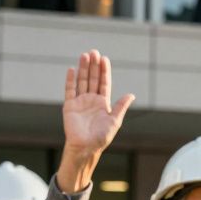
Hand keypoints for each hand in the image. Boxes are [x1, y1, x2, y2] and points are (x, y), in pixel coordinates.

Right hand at [58, 50, 133, 191]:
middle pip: (92, 79)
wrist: (86, 147)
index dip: (104, 71)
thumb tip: (131, 95)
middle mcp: (91, 100)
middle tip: (94, 52)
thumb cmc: (101, 137)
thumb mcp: (114, 121)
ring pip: (82, 81)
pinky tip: (72, 69)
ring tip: (85, 55)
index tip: (104, 59)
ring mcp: (80, 102)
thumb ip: (121, 107)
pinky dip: (70, 80)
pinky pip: (69, 90)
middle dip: (93, 66)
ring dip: (83, 69)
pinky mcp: (69, 106)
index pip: (104, 83)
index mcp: (103, 103)